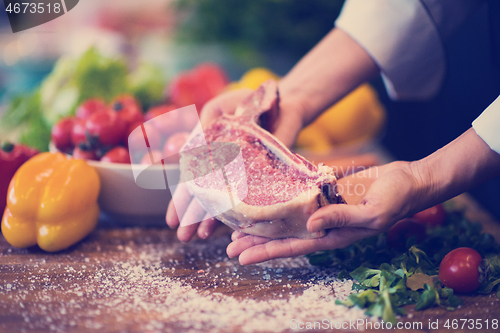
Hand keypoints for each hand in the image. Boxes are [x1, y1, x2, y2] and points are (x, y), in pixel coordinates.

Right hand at [166, 89, 251, 240]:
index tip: (171, 221)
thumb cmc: (246, 102)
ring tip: (200, 237)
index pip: (191, 181)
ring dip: (211, 219)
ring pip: (225, 201)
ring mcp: (244, 175)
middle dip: (192, 217)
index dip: (180, 200)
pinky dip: (240, 212)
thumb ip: (201, 127)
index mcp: (209, 154)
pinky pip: (251, 198)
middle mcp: (224, 169)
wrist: (282, 101)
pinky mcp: (264, 178)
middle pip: (205, 196)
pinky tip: (232, 228)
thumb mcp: (218, 109)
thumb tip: (182, 154)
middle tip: (183, 237)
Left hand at [226, 161, 423, 264]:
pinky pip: (297, 197)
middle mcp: (324, 225)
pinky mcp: (325, 192)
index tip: (242, 257)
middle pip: (284, 236)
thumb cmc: (395, 200)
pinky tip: (265, 198)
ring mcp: (323, 208)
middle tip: (230, 246)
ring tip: (239, 227)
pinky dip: (280, 200)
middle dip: (258, 242)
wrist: (408, 181)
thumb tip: (311, 226)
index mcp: (334, 235)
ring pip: (287, 219)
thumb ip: (343, 219)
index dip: (267, 252)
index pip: (294, 246)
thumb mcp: (372, 212)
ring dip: (265, 223)